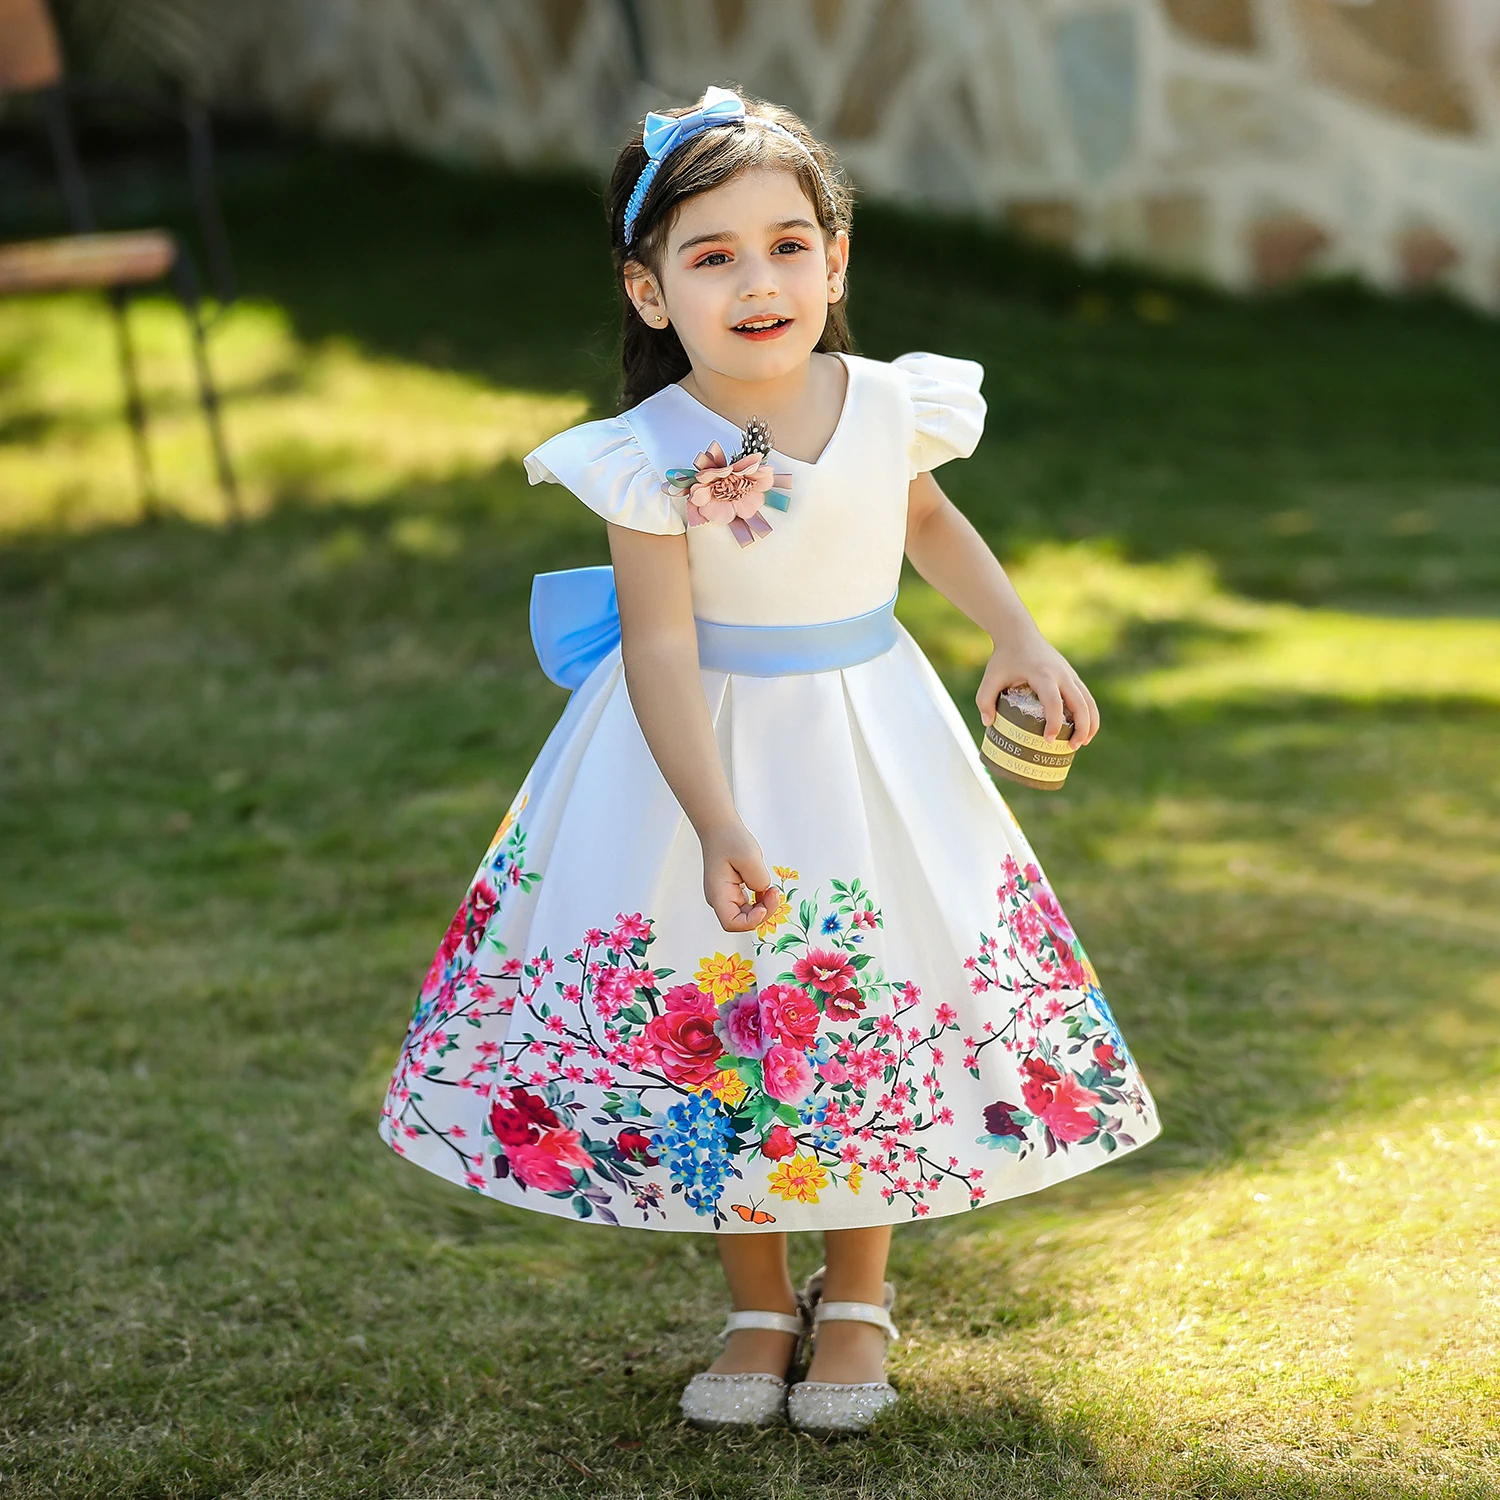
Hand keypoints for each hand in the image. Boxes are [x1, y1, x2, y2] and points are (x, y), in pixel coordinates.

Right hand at [699, 820, 781, 933]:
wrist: (721, 829)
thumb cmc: (729, 840)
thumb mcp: (749, 857)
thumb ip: (759, 879)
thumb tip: (764, 891)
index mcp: (718, 893)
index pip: (731, 923)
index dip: (750, 921)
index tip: (763, 907)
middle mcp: (720, 899)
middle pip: (742, 921)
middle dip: (763, 912)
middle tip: (774, 893)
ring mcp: (726, 896)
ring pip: (748, 914)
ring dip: (764, 907)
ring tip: (772, 890)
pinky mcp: (734, 892)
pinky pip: (749, 905)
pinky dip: (761, 901)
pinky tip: (766, 889)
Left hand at [978, 627, 1099, 745]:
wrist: (1019, 633)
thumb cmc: (1004, 658)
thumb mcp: (990, 678)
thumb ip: (985, 700)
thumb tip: (989, 723)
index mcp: (1042, 674)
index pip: (1054, 702)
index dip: (1054, 723)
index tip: (1049, 740)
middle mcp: (1061, 674)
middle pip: (1080, 703)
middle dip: (1081, 728)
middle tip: (1073, 747)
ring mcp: (1069, 674)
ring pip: (1088, 700)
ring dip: (1091, 723)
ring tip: (1083, 743)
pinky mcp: (1072, 675)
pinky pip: (1086, 696)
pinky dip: (1089, 713)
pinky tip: (1085, 729)